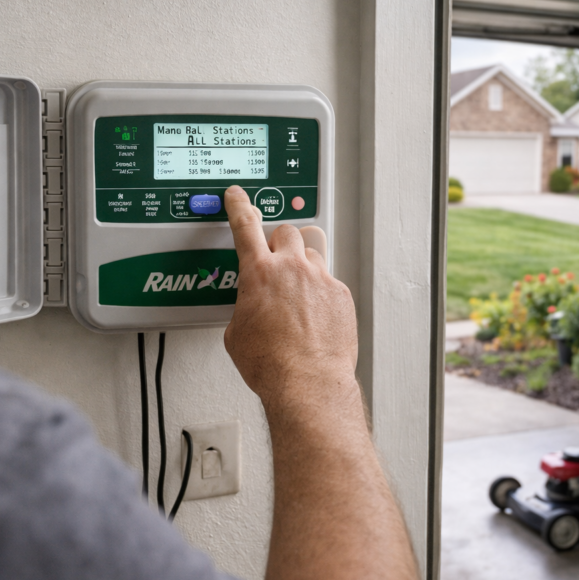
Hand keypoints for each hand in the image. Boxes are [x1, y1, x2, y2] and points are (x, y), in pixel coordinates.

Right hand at [222, 186, 358, 415]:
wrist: (306, 383)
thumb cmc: (271, 363)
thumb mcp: (236, 333)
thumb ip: (243, 307)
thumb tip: (250, 310)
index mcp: (259, 273)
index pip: (245, 226)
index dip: (239, 206)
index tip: (237, 196)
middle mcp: (292, 268)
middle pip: (286, 232)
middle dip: (279, 241)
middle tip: (275, 258)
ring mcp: (320, 280)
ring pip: (312, 254)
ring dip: (302, 266)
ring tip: (297, 292)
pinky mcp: (341, 296)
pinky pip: (330, 282)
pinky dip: (321, 293)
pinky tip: (314, 315)